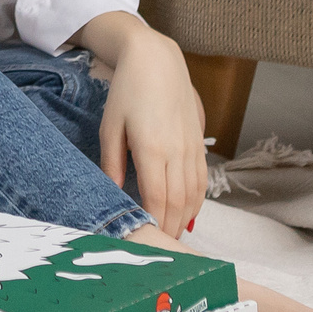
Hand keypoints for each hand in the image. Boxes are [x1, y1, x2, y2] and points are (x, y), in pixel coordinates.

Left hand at [85, 14, 207, 237]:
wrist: (158, 60)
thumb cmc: (127, 92)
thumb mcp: (110, 126)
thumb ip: (111, 163)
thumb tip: (111, 194)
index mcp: (152, 149)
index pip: (157, 198)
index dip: (155, 223)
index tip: (148, 242)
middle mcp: (177, 151)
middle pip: (178, 202)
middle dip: (170, 228)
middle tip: (161, 250)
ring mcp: (192, 147)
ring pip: (194, 194)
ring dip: (185, 218)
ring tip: (173, 237)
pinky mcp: (198, 142)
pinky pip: (202, 179)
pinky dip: (197, 200)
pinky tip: (189, 213)